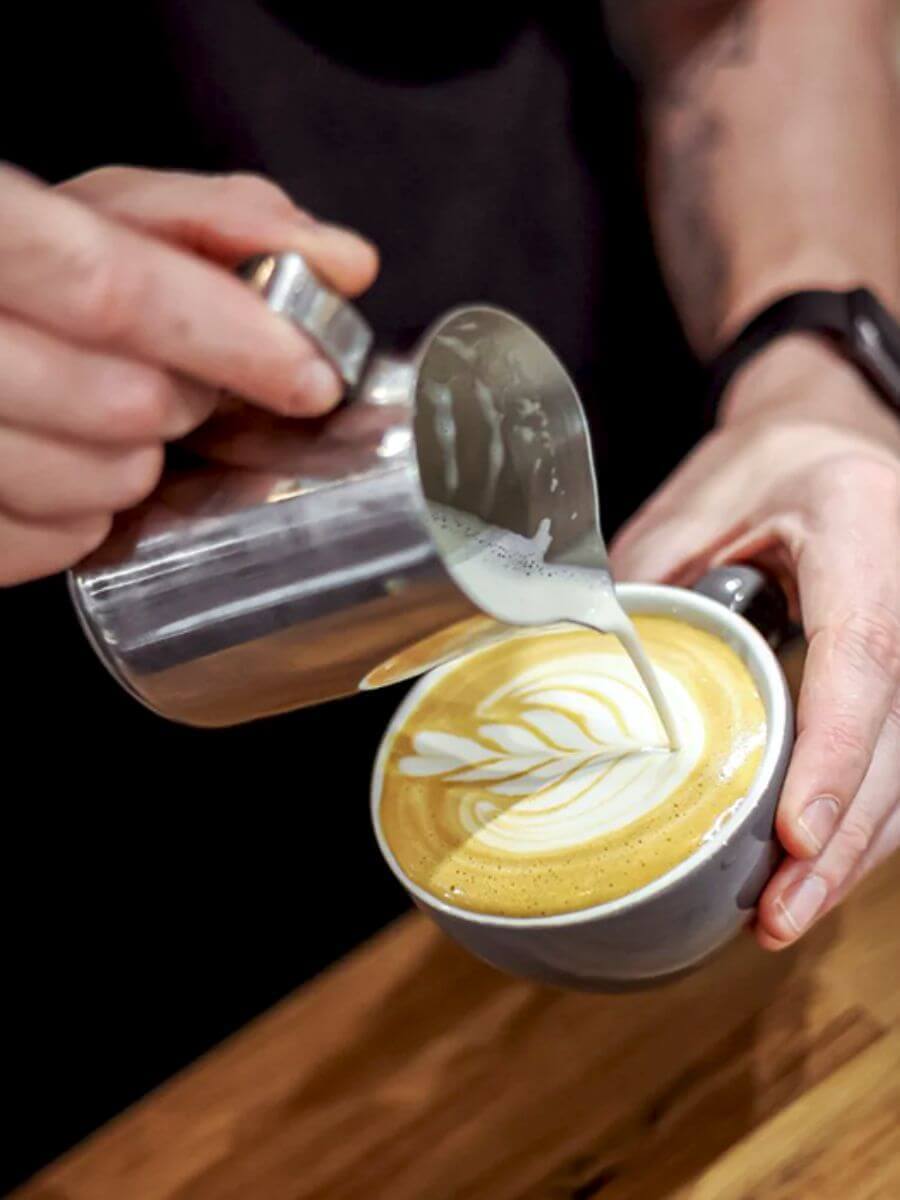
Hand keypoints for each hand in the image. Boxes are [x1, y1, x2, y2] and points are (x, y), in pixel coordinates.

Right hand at [0, 164, 377, 583]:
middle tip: (184, 382)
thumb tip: (343, 263)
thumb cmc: (10, 267)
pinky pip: (60, 544)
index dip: (229, 338)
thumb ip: (216, 222)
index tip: (311, 375)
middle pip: (125, 401)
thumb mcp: (94, 213)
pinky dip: (89, 515)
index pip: (110, 291)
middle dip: (191, 400)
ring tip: (105, 414)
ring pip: (104, 484)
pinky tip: (68, 463)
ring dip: (142, 462)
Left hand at [610, 338, 899, 949]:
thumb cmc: (764, 466)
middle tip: (778, 915)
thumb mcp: (698, 501)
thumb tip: (594, 672)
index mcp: (860, 526)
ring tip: (786, 915)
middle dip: (842, 837)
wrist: (829, 444)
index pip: (865, 654)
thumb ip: (652, 580)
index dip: (833, 753)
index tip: (796, 834)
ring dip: (854, 849)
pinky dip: (860, 821)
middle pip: (898, 737)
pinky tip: (813, 869)